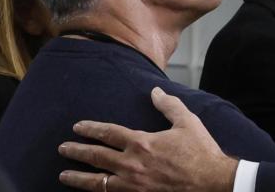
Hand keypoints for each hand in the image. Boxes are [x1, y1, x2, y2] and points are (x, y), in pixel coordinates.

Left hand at [57, 87, 237, 191]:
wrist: (212, 181)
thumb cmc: (201, 152)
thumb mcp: (187, 121)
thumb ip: (168, 105)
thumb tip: (154, 91)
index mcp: (142, 143)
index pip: (108, 133)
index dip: (91, 129)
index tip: (78, 127)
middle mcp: (132, 164)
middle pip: (96, 156)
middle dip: (76, 151)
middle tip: (62, 148)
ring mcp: (133, 185)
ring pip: (97, 181)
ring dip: (78, 178)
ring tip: (64, 175)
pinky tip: (92, 191)